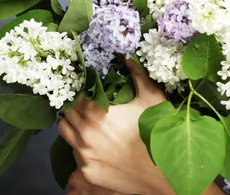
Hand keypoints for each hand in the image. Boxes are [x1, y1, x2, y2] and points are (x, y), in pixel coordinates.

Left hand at [57, 58, 172, 194]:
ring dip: (73, 123)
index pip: (77, 96)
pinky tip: (97, 142)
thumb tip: (127, 57)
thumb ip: (137, 75)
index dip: (85, 91)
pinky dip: (81, 144)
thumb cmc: (157, 132)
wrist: (163, 172)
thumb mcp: (151, 98)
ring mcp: (85, 155)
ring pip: (65, 131)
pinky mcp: (88, 171)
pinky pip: (75, 153)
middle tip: (91, 104)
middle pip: (68, 112)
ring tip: (89, 121)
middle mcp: (85, 134)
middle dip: (78, 106)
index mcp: (97, 113)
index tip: (92, 90)